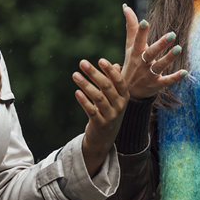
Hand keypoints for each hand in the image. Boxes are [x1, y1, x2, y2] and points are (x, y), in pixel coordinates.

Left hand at [77, 57, 128, 175]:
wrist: (105, 138)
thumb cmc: (110, 113)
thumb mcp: (115, 98)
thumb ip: (115, 82)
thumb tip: (115, 65)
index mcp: (124, 97)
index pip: (119, 81)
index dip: (110, 71)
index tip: (100, 60)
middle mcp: (120, 105)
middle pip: (107, 86)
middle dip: (94, 73)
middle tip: (82, 63)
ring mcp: (111, 115)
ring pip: (98, 97)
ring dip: (85, 85)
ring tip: (75, 75)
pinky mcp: (100, 124)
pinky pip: (91, 110)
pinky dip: (84, 101)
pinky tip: (76, 92)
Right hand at [120, 3, 186, 99]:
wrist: (128, 92)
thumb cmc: (131, 64)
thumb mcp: (129, 46)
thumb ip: (131, 27)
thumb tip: (126, 7)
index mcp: (136, 53)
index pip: (138, 40)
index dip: (141, 31)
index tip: (145, 21)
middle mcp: (142, 64)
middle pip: (151, 53)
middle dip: (160, 44)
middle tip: (172, 34)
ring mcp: (149, 75)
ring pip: (159, 66)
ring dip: (169, 58)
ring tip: (179, 48)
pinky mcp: (156, 85)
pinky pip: (167, 81)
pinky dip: (175, 77)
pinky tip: (185, 72)